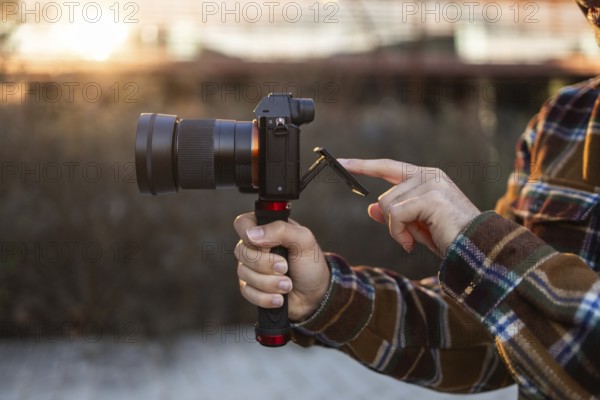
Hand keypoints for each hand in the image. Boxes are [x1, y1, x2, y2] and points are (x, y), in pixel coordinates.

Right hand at [233, 213, 329, 320]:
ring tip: (287, 284)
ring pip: (244, 273)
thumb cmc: (310, 263)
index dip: (250, 235)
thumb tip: (252, 234)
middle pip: (241, 251)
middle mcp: (253, 247)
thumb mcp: (304, 240)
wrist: (315, 294)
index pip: (242, 223)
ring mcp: (249, 268)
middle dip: (265, 264)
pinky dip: (266, 297)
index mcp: (266, 229)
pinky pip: (247, 292)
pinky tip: (280, 297)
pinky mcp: (250, 287)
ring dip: (270, 282)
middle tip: (285, 267)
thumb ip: (281, 230)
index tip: (267, 245)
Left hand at [339, 158, 480, 256]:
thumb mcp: (416, 227)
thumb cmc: (449, 239)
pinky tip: (413, 242)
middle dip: (392, 222)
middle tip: (409, 238)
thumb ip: (394, 215)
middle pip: (385, 196)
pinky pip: (396, 215)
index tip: (341, 162)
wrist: (476, 250)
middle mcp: (429, 175)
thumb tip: (371, 208)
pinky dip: (399, 233)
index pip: (388, 167)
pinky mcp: (431, 197)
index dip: (364, 165)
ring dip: (397, 230)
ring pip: (388, 206)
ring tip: (415, 240)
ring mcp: (431, 184)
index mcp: (427, 177)